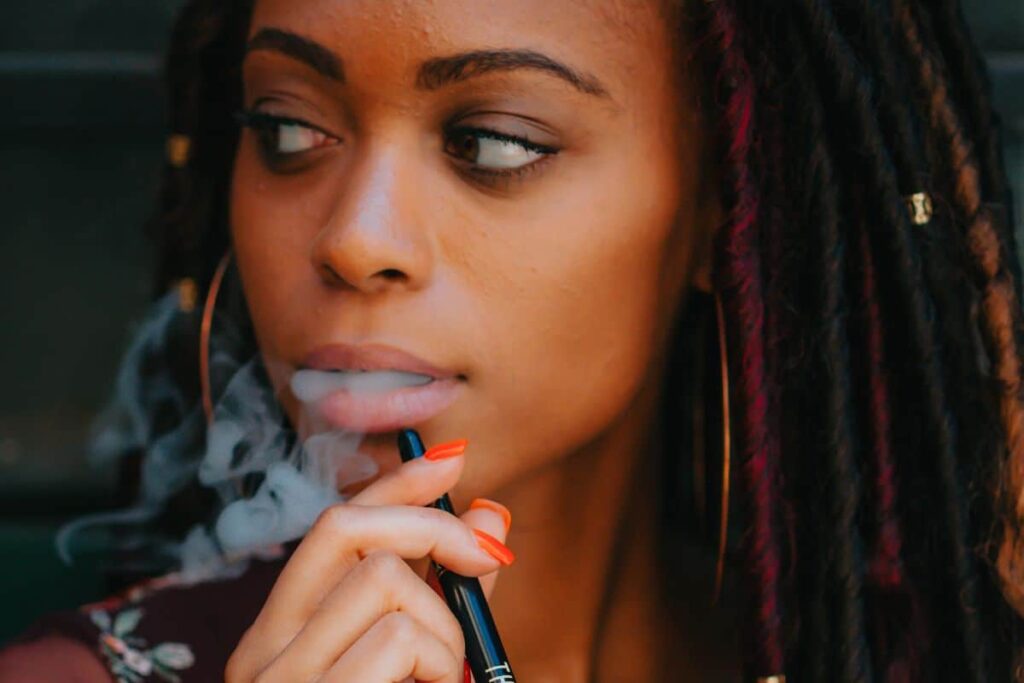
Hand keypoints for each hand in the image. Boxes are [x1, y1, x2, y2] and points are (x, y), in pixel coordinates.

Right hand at [224, 442, 512, 682]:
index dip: (394, 484)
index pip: (332, 530)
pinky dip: (443, 666)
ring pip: (390, 585)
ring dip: (448, 632)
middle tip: (490, 563)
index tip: (452, 458)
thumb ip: (452, 598)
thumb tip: (492, 518)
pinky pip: (402, 640)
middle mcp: (264, 655)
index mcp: (282, 638)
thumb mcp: (419, 671)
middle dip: (433, 526)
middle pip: (346, 530)